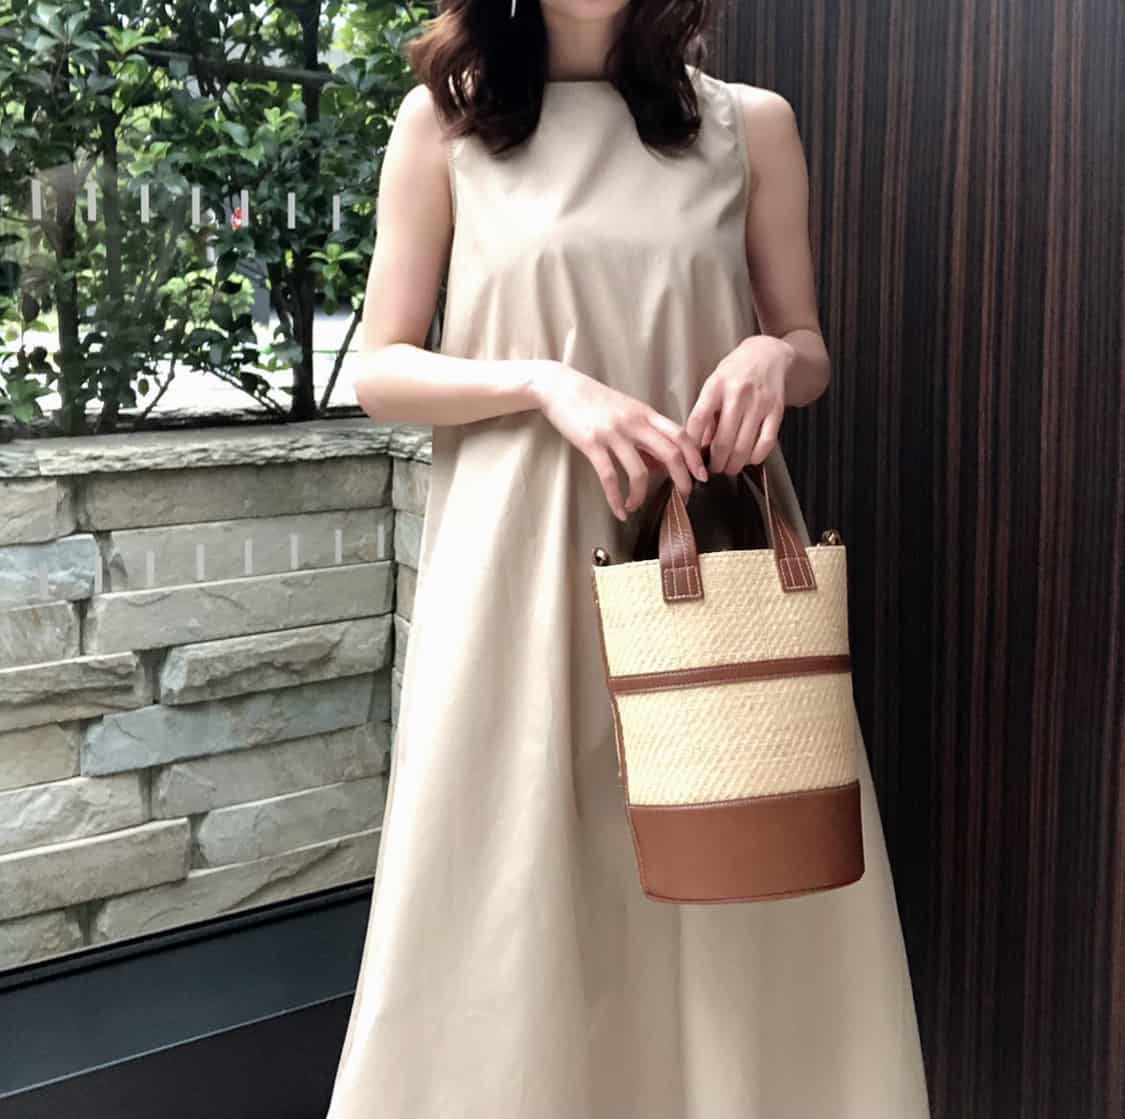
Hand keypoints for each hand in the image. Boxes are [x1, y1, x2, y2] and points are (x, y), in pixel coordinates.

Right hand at [533, 363, 708, 521]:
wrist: (560, 386)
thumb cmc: (593, 400)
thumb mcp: (626, 411)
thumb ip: (644, 435)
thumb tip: (658, 466)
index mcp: (645, 413)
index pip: (680, 435)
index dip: (695, 457)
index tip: (701, 476)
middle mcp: (634, 422)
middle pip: (670, 453)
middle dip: (682, 479)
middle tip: (684, 497)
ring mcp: (613, 433)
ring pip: (640, 471)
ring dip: (641, 495)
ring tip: (636, 506)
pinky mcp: (592, 443)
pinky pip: (610, 477)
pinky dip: (616, 498)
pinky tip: (619, 510)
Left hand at [684, 335, 793, 474]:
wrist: (767, 354)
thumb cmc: (735, 372)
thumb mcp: (713, 384)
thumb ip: (706, 412)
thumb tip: (698, 445)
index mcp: (716, 385)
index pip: (698, 420)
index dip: (692, 445)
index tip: (690, 458)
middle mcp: (738, 394)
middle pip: (722, 442)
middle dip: (715, 463)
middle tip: (712, 469)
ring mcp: (759, 403)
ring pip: (743, 447)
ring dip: (733, 465)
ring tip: (728, 468)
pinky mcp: (776, 411)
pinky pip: (766, 443)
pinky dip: (755, 457)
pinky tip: (749, 460)